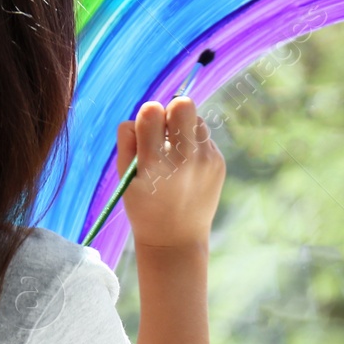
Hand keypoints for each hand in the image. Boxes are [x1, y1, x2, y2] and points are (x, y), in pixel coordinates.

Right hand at [116, 96, 224, 249]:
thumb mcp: (125, 175)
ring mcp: (206, 160)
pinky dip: (195, 145)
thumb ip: (128, 139)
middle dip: (171, 113)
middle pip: (183, 104)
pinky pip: (205, 137)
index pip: (152, 111)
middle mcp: (183, 159)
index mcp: (154, 163)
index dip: (147, 116)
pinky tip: (187, 168)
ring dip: (184, 129)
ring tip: (175, 154)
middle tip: (165, 133)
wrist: (176, 239)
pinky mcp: (219, 163)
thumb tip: (148, 111)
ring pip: (196, 119)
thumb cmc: (144, 205)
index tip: (147, 131)